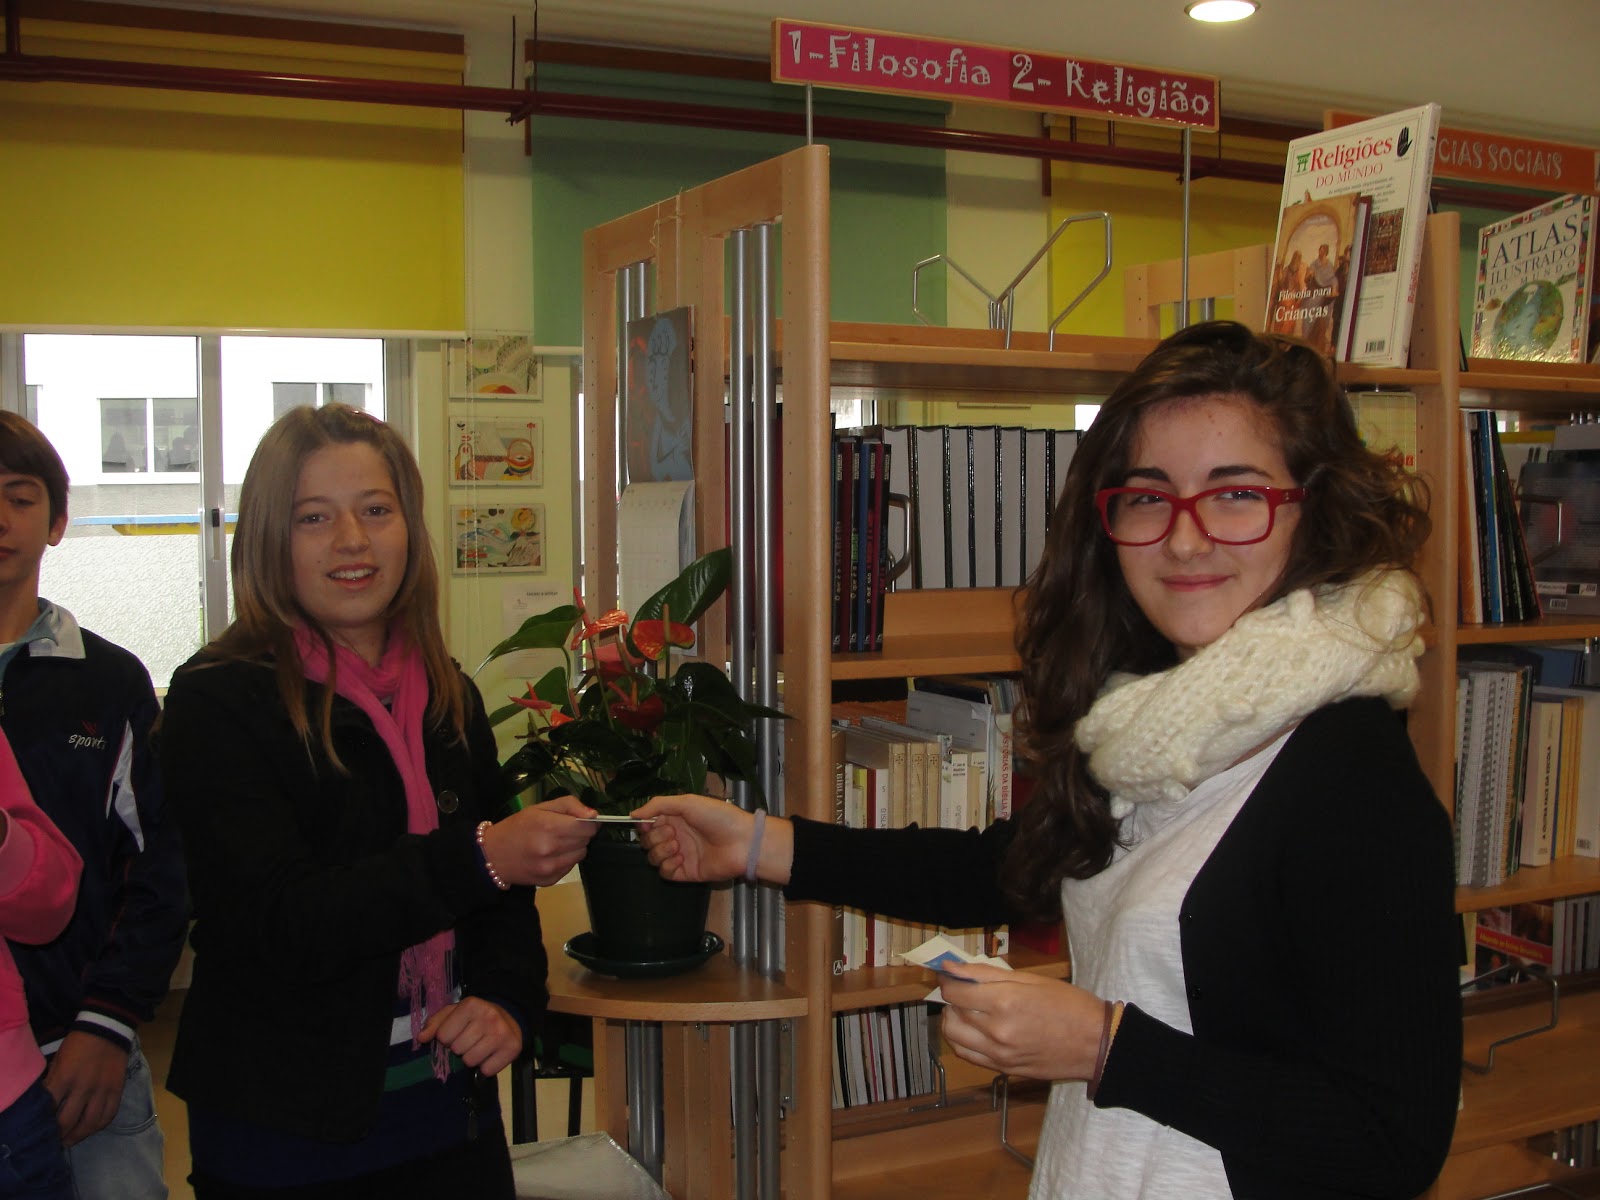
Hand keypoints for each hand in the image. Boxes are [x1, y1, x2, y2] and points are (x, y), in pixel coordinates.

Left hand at [43, 1032, 127, 1145]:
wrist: (107, 1030)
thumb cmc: (77, 1045)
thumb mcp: (58, 1061)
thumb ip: (52, 1084)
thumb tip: (45, 1106)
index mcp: (65, 1078)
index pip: (49, 1110)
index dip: (43, 1123)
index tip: (41, 1129)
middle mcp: (84, 1087)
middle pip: (67, 1122)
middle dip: (58, 1135)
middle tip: (53, 1140)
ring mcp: (103, 1090)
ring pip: (90, 1123)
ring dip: (78, 1136)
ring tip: (70, 1140)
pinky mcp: (117, 1090)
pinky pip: (109, 1115)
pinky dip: (99, 1126)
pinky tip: (90, 1129)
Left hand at [417, 997, 521, 1076]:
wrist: (510, 1017)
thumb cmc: (476, 1016)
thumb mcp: (454, 1013)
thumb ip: (435, 1023)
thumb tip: (422, 1038)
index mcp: (471, 1005)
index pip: (443, 1035)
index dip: (447, 1037)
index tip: (457, 1032)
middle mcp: (488, 1017)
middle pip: (457, 1049)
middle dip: (460, 1048)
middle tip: (470, 1040)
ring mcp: (501, 1033)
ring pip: (471, 1061)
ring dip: (472, 1058)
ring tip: (480, 1047)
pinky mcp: (512, 1049)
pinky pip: (487, 1070)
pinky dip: (486, 1066)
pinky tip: (490, 1055)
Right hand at [481, 795, 597, 886]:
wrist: (492, 856)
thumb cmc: (517, 827)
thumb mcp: (540, 807)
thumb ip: (569, 805)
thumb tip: (594, 814)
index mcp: (548, 826)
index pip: (587, 827)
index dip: (588, 822)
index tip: (580, 820)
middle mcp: (550, 849)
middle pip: (585, 840)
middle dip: (580, 833)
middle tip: (563, 830)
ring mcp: (550, 868)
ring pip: (581, 854)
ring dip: (574, 847)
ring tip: (556, 843)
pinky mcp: (550, 880)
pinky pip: (570, 867)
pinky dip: (565, 860)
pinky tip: (550, 855)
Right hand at [634, 795, 791, 884]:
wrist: (742, 842)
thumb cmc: (719, 817)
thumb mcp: (687, 802)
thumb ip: (658, 805)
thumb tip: (632, 814)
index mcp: (676, 819)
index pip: (649, 824)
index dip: (644, 825)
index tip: (646, 825)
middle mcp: (677, 836)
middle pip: (648, 841)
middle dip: (655, 837)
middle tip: (673, 833)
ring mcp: (681, 855)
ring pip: (653, 857)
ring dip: (660, 851)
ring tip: (677, 845)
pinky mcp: (686, 873)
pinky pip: (665, 873)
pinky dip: (668, 866)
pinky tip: (680, 859)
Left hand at [937, 966, 1105, 1082]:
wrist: (1097, 1044)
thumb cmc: (1069, 1005)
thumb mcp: (1030, 978)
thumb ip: (986, 973)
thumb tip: (951, 967)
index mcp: (1004, 1002)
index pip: (954, 991)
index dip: (948, 979)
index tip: (952, 973)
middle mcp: (997, 1031)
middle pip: (950, 1014)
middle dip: (952, 998)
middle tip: (964, 990)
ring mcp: (999, 1054)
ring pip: (953, 1037)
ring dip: (954, 1020)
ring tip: (969, 1010)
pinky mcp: (1004, 1069)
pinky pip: (968, 1055)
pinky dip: (963, 1040)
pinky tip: (976, 1030)